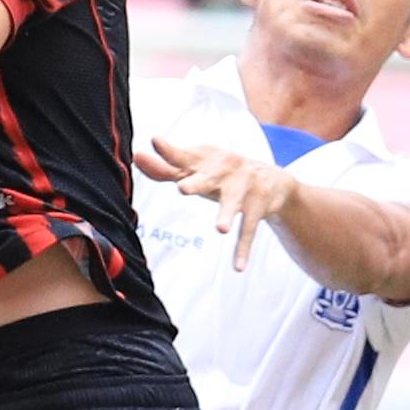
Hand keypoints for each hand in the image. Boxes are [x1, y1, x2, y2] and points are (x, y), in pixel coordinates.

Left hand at [135, 136, 300, 271]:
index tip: (155, 141)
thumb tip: (136, 158)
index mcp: (205, 163)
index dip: (169, 151)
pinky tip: (238, 268)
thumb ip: (166, 168)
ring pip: (233, 203)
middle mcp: (224, 172)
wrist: (273, 179)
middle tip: (182, 189)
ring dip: (227, 214)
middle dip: (197, 183)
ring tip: (221, 229)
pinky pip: (249, 231)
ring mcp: (243, 189)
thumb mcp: (198, 168)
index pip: (183, 158)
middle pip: (208, 178)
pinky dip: (243, 249)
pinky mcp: (258, 207)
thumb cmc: (222, 174)